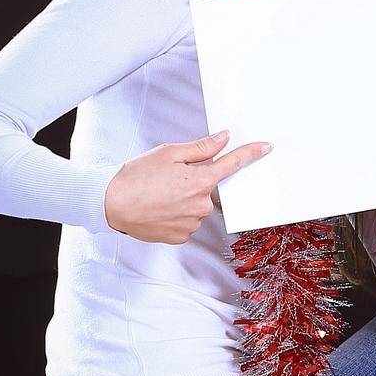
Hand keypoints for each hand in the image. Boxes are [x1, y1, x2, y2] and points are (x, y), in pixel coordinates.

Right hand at [103, 131, 270, 243]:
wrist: (109, 204)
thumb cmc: (136, 176)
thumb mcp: (169, 153)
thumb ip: (201, 148)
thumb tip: (224, 138)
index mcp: (200, 181)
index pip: (233, 164)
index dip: (251, 153)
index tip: (266, 147)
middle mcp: (201, 205)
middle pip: (209, 188)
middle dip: (196, 181)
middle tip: (170, 180)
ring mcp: (192, 223)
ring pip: (198, 206)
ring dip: (186, 199)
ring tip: (160, 195)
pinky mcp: (181, 237)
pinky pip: (188, 221)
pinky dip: (179, 214)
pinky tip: (160, 209)